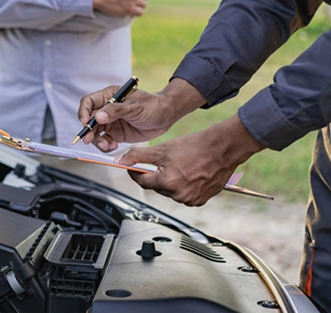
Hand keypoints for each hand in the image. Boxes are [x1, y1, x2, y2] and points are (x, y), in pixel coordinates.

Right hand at [77, 78, 204, 151]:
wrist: (167, 117)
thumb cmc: (153, 106)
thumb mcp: (135, 107)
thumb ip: (116, 111)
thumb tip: (98, 116)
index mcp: (109, 96)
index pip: (88, 102)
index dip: (83, 113)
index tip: (85, 123)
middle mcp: (107, 109)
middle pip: (89, 120)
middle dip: (89, 131)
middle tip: (89, 140)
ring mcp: (111, 122)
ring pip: (95, 133)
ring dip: (97, 140)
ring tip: (106, 145)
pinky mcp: (116, 134)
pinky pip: (105, 141)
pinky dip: (105, 145)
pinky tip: (112, 146)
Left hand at [121, 115, 264, 205]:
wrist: (223, 147)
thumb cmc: (196, 146)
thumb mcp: (162, 149)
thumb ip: (138, 156)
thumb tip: (122, 160)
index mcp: (167, 183)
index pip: (142, 182)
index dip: (136, 173)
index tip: (134, 168)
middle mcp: (179, 195)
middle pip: (157, 187)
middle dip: (156, 176)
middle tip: (161, 163)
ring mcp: (191, 199)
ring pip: (171, 192)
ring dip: (170, 181)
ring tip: (179, 166)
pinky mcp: (201, 200)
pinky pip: (185, 195)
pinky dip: (183, 186)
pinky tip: (189, 174)